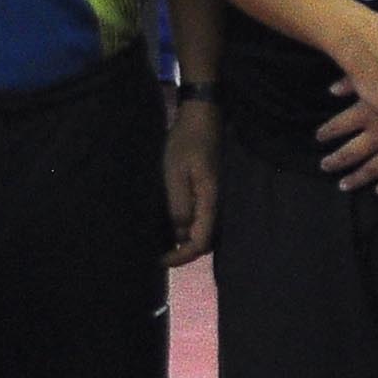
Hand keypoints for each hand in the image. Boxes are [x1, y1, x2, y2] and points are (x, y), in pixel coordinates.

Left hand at [162, 97, 220, 265]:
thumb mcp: (175, 173)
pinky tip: (173, 223)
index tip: (160, 260)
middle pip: (205, 240)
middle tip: (159, 254)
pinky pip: (203, 216)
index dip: (181, 256)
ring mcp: (217, 196)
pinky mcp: (212, 190)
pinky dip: (189, 226)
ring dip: (186, 239)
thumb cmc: (186, 142)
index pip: (200, 242)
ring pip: (205, 229)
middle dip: (183, 252)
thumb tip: (180, 235)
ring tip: (163, 242)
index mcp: (211, 201)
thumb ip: (179, 205)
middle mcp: (219, 203)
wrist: (202, 117)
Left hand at [317, 90, 377, 194]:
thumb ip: (354, 81)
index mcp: (369, 112)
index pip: (338, 126)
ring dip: (356, 178)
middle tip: (324, 166)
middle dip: (335, 161)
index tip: (318, 137)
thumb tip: (332, 90)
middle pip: (351, 153)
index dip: (326, 132)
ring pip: (373, 169)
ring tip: (343, 184)